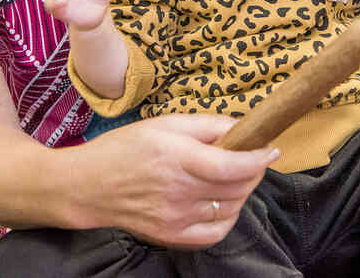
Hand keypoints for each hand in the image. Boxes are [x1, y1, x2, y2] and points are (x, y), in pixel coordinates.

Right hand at [71, 114, 278, 248]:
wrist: (88, 186)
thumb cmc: (124, 149)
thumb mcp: (164, 124)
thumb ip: (207, 125)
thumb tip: (241, 126)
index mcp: (177, 157)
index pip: (233, 165)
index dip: (259, 158)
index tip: (271, 149)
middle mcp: (179, 190)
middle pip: (237, 187)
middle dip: (253, 170)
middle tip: (251, 157)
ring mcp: (176, 217)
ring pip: (231, 208)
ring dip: (242, 191)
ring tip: (233, 176)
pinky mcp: (172, 235)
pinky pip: (215, 232)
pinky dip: (228, 217)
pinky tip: (223, 201)